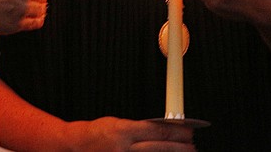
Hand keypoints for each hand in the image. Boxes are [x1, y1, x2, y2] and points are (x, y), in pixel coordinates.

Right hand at [64, 117, 194, 151]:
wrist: (78, 146)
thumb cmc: (98, 133)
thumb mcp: (119, 123)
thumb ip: (140, 127)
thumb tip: (164, 129)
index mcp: (124, 130)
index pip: (157, 130)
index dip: (176, 131)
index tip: (188, 130)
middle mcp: (125, 147)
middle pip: (160, 147)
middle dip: (180, 146)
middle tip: (192, 145)